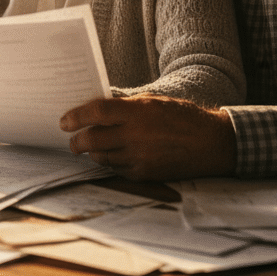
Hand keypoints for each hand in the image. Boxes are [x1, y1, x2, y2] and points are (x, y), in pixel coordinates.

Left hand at [60, 95, 236, 180]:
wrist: (212, 143)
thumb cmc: (183, 117)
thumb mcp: (155, 101)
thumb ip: (127, 106)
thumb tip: (98, 110)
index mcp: (138, 112)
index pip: (96, 112)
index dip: (76, 116)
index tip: (64, 121)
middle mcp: (136, 135)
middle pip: (92, 140)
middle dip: (77, 142)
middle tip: (73, 141)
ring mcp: (140, 157)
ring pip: (102, 158)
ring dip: (94, 153)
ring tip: (93, 148)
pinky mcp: (145, 174)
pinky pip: (118, 170)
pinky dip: (112, 164)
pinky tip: (115, 157)